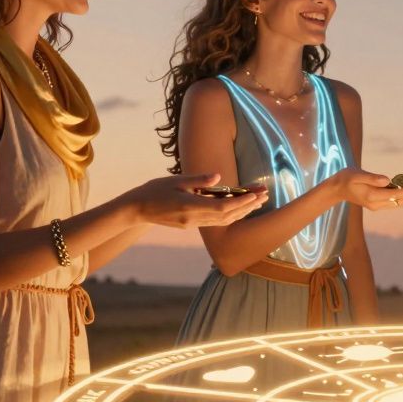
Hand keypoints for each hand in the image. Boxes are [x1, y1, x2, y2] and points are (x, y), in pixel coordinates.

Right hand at [123, 173, 267, 228]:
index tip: (255, 194)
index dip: (241, 201)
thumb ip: (198, 179)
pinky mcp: (192, 224)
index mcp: (190, 206)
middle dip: (248, 206)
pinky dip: (231, 215)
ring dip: (242, 212)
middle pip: (228, 215)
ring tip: (258, 202)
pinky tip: (240, 208)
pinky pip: (216, 222)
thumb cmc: (155, 190)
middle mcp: (194, 218)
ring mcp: (193, 224)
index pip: (222, 206)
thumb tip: (219, 177)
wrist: (138, 209)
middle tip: (265, 195)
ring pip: (224, 221)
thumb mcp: (176, 180)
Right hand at [328, 168, 402, 210]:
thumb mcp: (356, 174)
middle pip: (402, 200)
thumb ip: (372, 177)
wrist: (337, 188)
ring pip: (400, 202)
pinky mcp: (377, 204)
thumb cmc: (346, 178)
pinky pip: (395, 200)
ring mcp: (377, 206)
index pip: (398, 194)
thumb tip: (388, 180)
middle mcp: (376, 204)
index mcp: (372, 197)